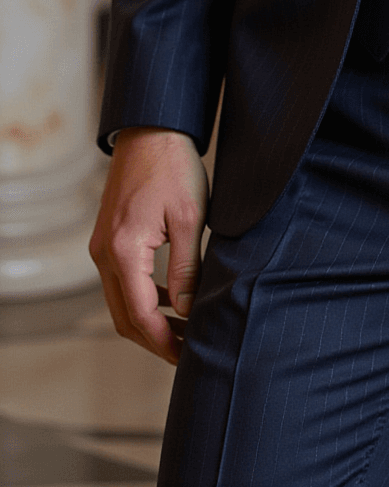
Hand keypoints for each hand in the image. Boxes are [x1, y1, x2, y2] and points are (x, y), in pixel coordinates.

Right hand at [89, 127, 208, 364]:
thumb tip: (186, 310)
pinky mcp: (107, 239)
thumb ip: (186, 268)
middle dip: (154, 340)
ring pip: (119, 303)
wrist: (150, 130)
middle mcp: (104, 254)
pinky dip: (142, 298)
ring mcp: (102, 247)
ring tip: (183, 329)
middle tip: (187, 350)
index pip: (141, 315)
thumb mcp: (188, 217)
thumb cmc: (172, 166)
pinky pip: (120, 282)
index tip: (187, 356)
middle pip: (124, 318)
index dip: (164, 342)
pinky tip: (170, 299)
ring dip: (148, 321)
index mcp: (123, 251)